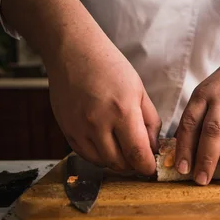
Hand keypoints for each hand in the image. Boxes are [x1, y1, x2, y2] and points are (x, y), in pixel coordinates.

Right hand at [47, 36, 160, 173]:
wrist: (73, 52)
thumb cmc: (109, 67)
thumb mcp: (139, 91)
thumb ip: (150, 122)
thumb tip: (153, 147)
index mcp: (122, 111)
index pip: (137, 154)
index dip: (147, 167)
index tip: (152, 168)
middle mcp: (98, 123)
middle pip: (120, 163)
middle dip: (133, 165)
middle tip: (139, 157)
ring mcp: (79, 128)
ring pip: (102, 162)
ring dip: (116, 162)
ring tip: (123, 149)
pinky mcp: (67, 130)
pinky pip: (85, 155)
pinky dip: (99, 156)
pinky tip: (107, 144)